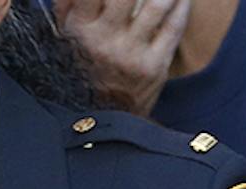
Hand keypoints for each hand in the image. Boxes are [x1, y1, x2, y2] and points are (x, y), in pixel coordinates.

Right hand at [51, 0, 190, 116]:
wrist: (99, 120)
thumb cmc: (80, 69)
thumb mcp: (63, 38)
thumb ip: (67, 3)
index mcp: (78, 30)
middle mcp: (104, 42)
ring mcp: (131, 55)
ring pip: (158, 4)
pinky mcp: (154, 66)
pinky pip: (175, 25)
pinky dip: (182, 4)